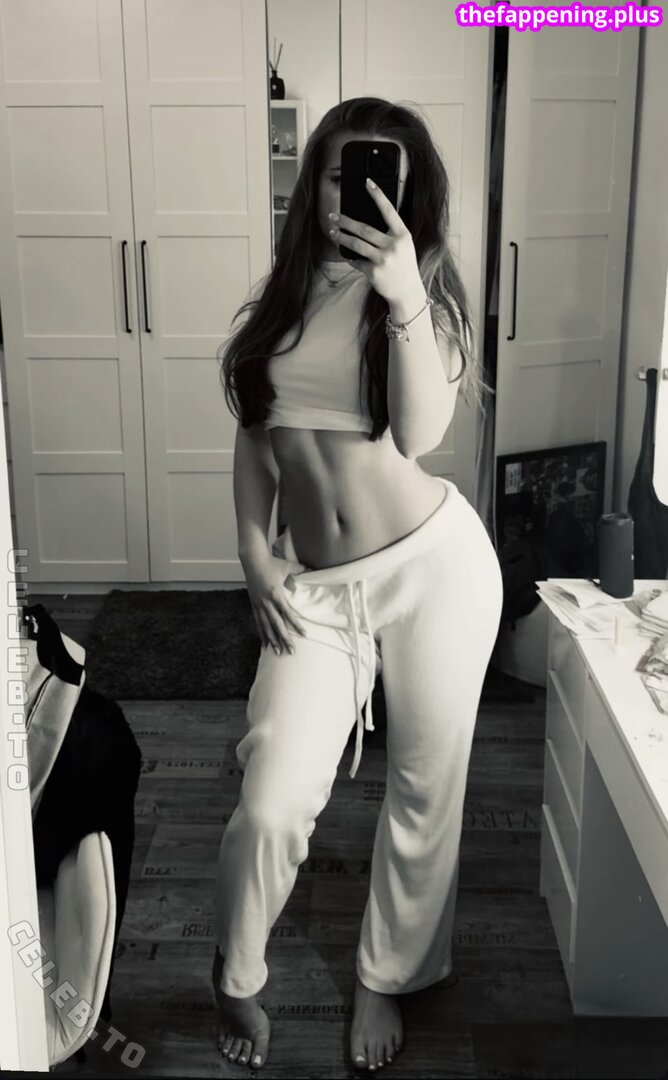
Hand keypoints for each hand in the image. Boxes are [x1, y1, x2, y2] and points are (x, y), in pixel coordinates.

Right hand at [242, 552, 306, 654]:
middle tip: (292, 651)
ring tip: (278, 652)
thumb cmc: (272, 562)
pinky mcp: (254, 604)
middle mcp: (266, 602)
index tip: (304, 634)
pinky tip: (264, 644)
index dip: (296, 624)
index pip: (287, 613)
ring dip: (272, 640)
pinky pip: (258, 622)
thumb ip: (301, 569)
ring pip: (266, 626)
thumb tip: (314, 570)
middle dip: (284, 639)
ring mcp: (259, 604)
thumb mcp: (288, 566)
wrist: (252, 560)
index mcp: (276, 594)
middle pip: (277, 624)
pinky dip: (261, 633)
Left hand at [328, 178, 422, 305]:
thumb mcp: (404, 246)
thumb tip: (366, 221)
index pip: (389, 211)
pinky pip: (357, 261)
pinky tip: (350, 257)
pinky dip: (352, 259)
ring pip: (356, 244)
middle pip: (364, 229)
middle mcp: (393, 246)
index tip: (368, 183)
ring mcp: (383, 260)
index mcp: (402, 235)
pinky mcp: (374, 272)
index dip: (378, 196)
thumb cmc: (404, 266)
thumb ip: (390, 234)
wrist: (407, 292)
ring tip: (333, 232)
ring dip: (342, 237)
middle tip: (334, 216)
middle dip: (346, 221)